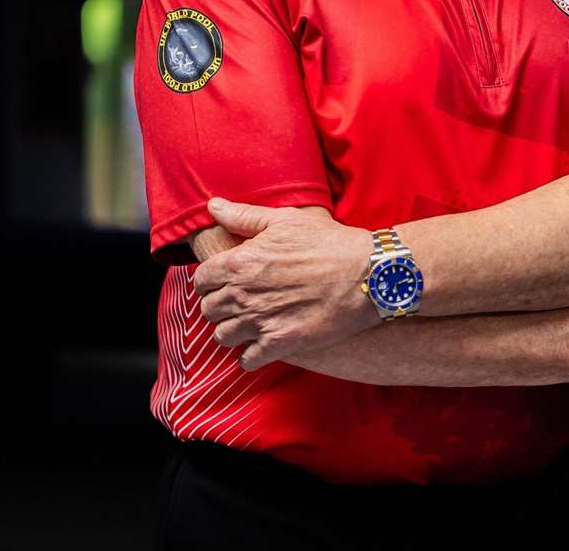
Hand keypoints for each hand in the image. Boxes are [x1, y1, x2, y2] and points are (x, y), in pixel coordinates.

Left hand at [192, 199, 377, 370]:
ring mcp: (260, 322)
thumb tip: (213, 207)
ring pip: (223, 336)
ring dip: (233, 330)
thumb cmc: (329, 242)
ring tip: (249, 322)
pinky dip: (250, 355)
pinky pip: (247, 360)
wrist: (367, 273)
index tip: (222, 281)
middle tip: (238, 300)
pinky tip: (262, 344)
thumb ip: (244, 216)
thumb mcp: (286, 220)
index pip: (200, 280)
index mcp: (239, 262)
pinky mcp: (280, 344)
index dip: (210, 280)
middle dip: (220, 305)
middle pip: (209, 310)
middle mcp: (243, 295)